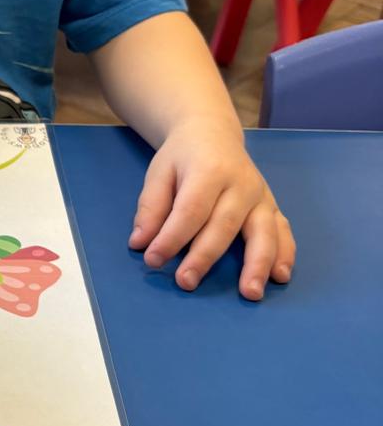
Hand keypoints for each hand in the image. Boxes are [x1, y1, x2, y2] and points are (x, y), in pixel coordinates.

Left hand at [128, 118, 295, 299]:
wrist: (213, 133)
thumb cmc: (182, 157)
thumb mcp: (159, 173)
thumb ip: (150, 207)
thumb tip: (140, 242)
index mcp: (209, 170)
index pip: (190, 210)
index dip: (171, 237)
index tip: (153, 259)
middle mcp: (241, 183)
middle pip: (224, 225)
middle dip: (204, 257)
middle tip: (186, 283)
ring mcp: (261, 195)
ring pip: (263, 231)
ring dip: (258, 264)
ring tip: (250, 292)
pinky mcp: (272, 206)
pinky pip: (283, 231)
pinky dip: (285, 254)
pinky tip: (281, 277)